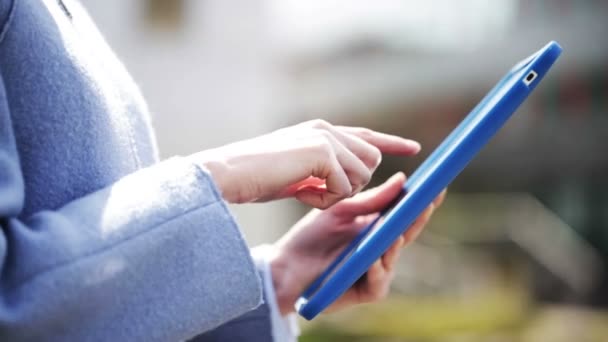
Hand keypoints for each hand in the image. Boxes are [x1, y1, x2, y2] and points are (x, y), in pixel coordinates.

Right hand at [195, 120, 419, 207]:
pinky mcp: (323, 153)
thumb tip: (348, 181)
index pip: (365, 135)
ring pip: (362, 175)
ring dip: (338, 193)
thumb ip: (323, 168)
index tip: (414, 148)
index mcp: (321, 130)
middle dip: (354, 183)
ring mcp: (326, 139)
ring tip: (306, 191)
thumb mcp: (297, 169)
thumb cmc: (256, 176)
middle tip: (320, 191)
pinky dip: (324, 200)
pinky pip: (344, 188)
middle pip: (371, 160)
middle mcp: (327, 129)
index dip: (392, 142)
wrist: (229, 172)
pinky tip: (300, 194)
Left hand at [267, 172, 445, 314]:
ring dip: (396, 245)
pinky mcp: (365, 292)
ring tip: (396, 233)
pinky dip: (376, 271)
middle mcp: (380, 249)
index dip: (421, 201)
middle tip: (429, 202)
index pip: (404, 213)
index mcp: (376, 228)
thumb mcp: (339, 211)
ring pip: (393, 258)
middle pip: (406, 233)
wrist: (285, 265)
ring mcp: (375, 271)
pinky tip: (374, 261)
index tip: (435, 184)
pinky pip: (377, 283)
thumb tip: (402, 180)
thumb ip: (370, 200)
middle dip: (418, 218)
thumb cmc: (311, 237)